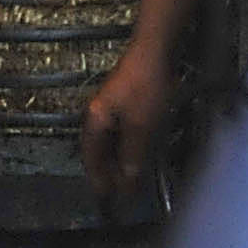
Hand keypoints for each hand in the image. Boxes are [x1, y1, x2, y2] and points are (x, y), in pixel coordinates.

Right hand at [79, 46, 172, 203]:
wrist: (155, 50)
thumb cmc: (145, 85)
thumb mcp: (141, 127)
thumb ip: (133, 155)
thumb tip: (127, 179)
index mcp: (94, 121)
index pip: (91, 158)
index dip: (99, 179)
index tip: (106, 196)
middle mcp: (97, 115)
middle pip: (98, 151)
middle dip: (108, 172)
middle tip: (119, 190)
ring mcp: (110, 107)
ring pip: (110, 142)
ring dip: (118, 160)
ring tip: (129, 175)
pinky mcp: (124, 101)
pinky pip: (120, 132)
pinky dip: (127, 146)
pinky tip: (138, 151)